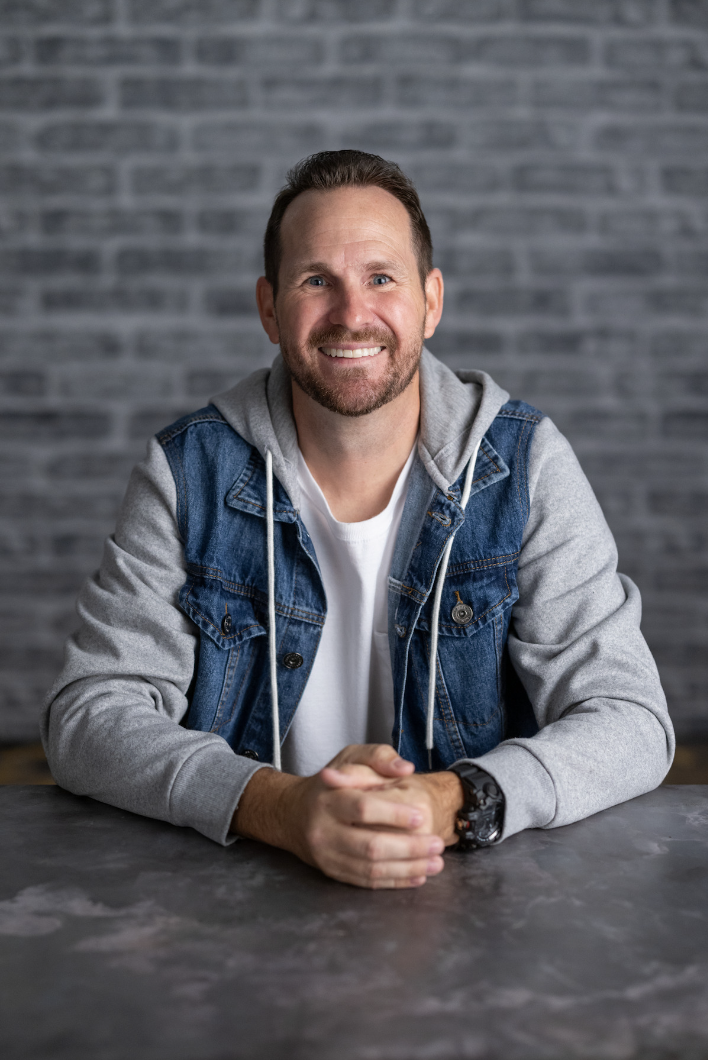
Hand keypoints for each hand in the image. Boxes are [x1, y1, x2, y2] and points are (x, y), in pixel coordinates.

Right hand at [231, 745, 462, 889]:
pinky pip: (367, 882)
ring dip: (408, 868)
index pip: (363, 808)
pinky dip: (395, 881)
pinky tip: (418, 876)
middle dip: (409, 847)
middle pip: (370, 845)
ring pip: (371, 869)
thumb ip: (379, 757)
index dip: (394, 814)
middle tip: (437, 844)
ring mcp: (327, 855)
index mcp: (328, 797)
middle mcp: (323, 829)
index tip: (421, 815)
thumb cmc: (332, 783)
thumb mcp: (351, 758)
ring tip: (436, 863)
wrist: (294, 814)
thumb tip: (405, 768)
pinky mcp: (333, 872)